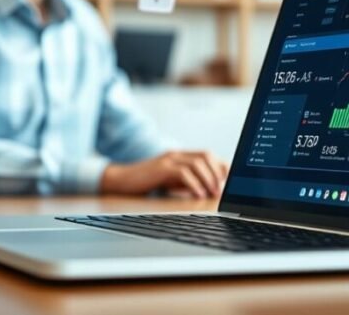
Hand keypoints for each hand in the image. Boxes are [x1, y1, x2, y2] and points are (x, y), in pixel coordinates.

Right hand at [100, 151, 228, 198]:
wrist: (121, 181)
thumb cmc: (147, 182)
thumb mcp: (171, 181)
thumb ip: (187, 181)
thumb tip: (209, 190)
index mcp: (180, 155)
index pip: (207, 154)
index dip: (220, 166)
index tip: (227, 181)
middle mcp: (176, 154)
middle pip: (206, 155)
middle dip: (217, 173)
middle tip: (221, 190)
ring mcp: (168, 159)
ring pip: (197, 163)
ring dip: (208, 179)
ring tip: (213, 194)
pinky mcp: (161, 168)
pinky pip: (183, 173)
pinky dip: (194, 184)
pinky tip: (198, 195)